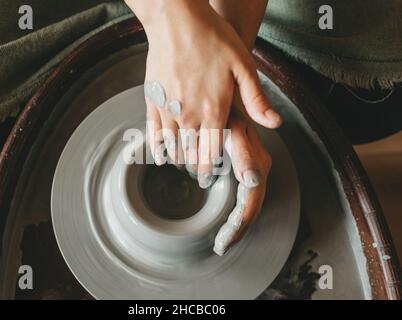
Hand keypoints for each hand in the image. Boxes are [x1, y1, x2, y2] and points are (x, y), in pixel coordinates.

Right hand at [127, 0, 280, 188]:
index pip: (212, 155)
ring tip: (184, 165)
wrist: (176, 19)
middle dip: (196, 169)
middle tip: (199, 177)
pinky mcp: (152, 100)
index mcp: (213, 111)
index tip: (211, 177)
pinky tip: (161, 154)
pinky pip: (153, 133)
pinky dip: (158, 148)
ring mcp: (168, 109)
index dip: (212, 170)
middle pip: (191, 156)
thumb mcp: (243, 65)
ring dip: (179, 160)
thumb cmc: (211, 38)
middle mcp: (189, 116)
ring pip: (172, 148)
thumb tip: (274, 124)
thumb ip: (256, 99)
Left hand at [213, 109, 271, 255]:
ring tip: (222, 243)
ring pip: (248, 206)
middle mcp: (257, 168)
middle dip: (237, 229)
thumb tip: (255, 180)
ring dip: (236, 226)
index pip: (251, 198)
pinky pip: (243, 197)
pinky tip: (225, 225)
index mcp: (255, 160)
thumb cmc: (226, 108)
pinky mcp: (244, 170)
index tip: (227, 237)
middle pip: (251, 207)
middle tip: (221, 246)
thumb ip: (245, 150)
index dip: (241, 220)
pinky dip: (234, 214)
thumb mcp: (233, 125)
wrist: (226, 97)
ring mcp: (252, 170)